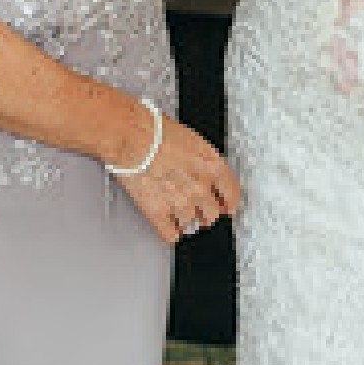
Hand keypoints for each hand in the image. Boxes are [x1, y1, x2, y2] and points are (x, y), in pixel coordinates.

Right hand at [112, 106, 241, 244]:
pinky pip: (171, 234)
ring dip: (186, 219)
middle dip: (207, 213)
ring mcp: (180, 203)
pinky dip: (171, 232)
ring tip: (176, 209)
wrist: (131, 136)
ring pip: (192, 224)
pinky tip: (168, 225)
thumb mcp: (193, 140)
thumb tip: (205, 174)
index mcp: (213, 167)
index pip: (232, 196)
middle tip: (199, 210)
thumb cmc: (156, 130)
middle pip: (213, 215)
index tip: (226, 207)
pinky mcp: (158, 213)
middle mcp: (200, 188)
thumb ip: (204, 162)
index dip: (228, 204)